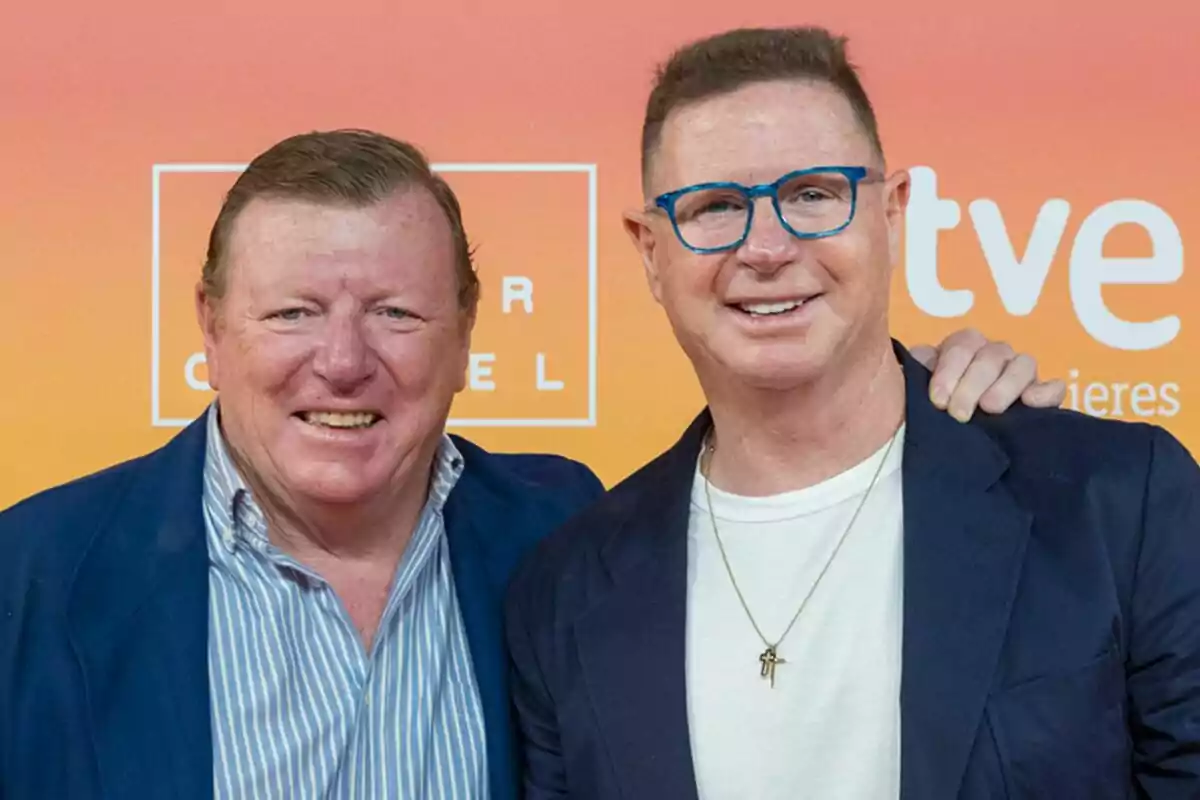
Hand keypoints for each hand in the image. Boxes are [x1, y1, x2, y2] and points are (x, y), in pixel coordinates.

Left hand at [910, 328, 1065, 421]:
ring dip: (1006, 385)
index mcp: (963, 347)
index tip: (938, 400)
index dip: (949, 371)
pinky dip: (1046, 392)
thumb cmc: (933, 407)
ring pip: (1023, 364)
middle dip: (972, 384)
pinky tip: (1031, 403)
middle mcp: (993, 354)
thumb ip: (916, 373)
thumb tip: (917, 364)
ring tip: (990, 408)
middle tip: (959, 413)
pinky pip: (1054, 387)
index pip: (961, 346)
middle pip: (990, 356)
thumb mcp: (918, 388)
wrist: (951, 433)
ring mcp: (1020, 372)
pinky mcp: (1041, 395)